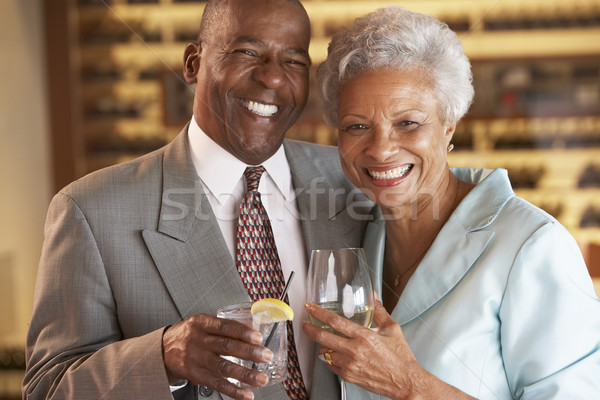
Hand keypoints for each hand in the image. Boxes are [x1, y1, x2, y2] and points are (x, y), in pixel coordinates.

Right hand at [163, 313, 272, 399]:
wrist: (164, 349)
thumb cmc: (190, 334)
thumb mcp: (203, 323)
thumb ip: (224, 326)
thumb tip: (254, 330)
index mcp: (201, 323)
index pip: (224, 326)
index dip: (242, 332)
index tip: (258, 337)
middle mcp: (199, 341)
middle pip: (226, 347)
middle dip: (249, 353)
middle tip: (266, 356)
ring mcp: (197, 360)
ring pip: (223, 368)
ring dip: (245, 375)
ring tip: (261, 378)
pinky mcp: (197, 376)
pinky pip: (217, 384)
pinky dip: (233, 391)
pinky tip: (246, 394)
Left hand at [303, 301, 473, 399]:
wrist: (405, 382)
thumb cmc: (400, 357)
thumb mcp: (392, 329)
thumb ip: (379, 312)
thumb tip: (373, 297)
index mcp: (364, 336)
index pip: (335, 321)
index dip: (319, 313)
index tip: (310, 307)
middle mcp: (354, 351)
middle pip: (323, 337)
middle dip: (310, 329)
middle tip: (305, 324)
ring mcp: (350, 365)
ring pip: (325, 353)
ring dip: (323, 346)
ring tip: (326, 341)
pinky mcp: (349, 377)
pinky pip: (332, 366)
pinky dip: (331, 359)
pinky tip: (337, 355)